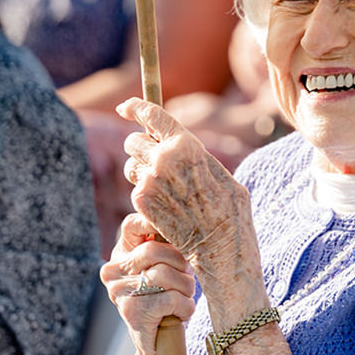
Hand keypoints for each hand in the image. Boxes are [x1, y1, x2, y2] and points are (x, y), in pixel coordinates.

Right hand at [101, 215, 196, 354]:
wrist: (160, 343)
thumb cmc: (167, 297)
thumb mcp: (165, 265)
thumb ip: (166, 244)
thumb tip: (187, 220)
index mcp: (121, 254)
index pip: (132, 225)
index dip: (154, 222)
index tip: (177, 229)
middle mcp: (113, 271)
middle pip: (154, 250)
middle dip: (181, 263)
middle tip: (188, 277)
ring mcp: (120, 292)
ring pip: (165, 275)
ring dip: (186, 288)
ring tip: (184, 297)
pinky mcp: (133, 313)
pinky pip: (171, 299)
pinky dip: (185, 307)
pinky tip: (180, 314)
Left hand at [117, 97, 263, 309]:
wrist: (221, 247)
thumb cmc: (230, 209)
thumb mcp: (220, 172)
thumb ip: (193, 154)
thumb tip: (176, 144)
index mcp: (186, 144)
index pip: (153, 114)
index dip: (135, 107)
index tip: (124, 106)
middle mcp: (162, 159)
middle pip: (133, 141)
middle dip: (141, 148)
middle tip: (156, 161)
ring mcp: (149, 182)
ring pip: (131, 166)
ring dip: (141, 172)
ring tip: (166, 188)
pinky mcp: (141, 203)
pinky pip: (135, 189)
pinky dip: (145, 194)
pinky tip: (166, 207)